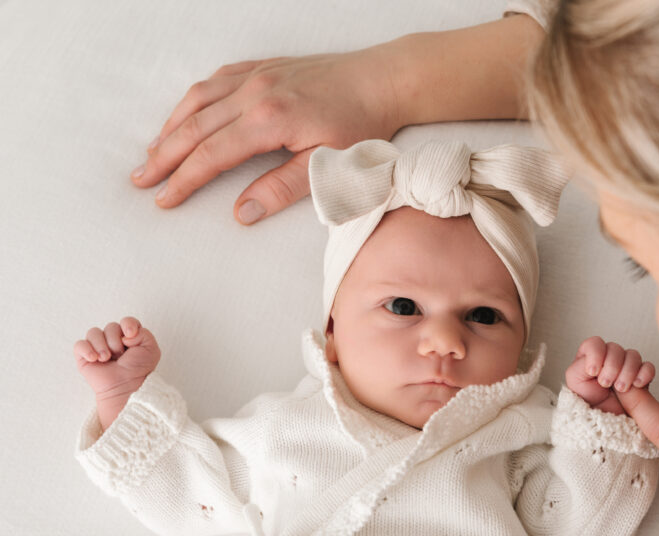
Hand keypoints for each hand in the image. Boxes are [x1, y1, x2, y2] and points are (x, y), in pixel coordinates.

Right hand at [74, 318, 160, 424]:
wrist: (126, 386)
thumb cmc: (139, 370)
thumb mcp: (151, 350)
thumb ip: (144, 334)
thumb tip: (126, 333)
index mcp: (129, 336)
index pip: (126, 321)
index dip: (128, 324)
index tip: (130, 334)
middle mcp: (113, 339)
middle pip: (111, 326)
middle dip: (116, 341)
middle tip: (121, 356)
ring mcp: (98, 347)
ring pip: (94, 332)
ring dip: (102, 346)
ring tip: (107, 359)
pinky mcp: (84, 356)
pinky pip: (79, 344)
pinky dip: (87, 350)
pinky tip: (94, 359)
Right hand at [131, 51, 402, 223]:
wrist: (384, 80)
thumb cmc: (363, 126)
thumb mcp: (329, 167)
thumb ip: (284, 189)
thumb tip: (242, 213)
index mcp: (269, 120)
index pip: (211, 155)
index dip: (183, 179)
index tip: (163, 199)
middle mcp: (255, 92)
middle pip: (195, 127)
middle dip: (164, 156)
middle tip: (141, 179)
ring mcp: (258, 75)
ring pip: (199, 99)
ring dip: (172, 126)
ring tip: (154, 151)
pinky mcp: (265, 66)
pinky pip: (216, 80)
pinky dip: (194, 99)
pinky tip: (186, 113)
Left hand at [565, 336, 654, 414]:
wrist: (604, 427)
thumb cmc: (588, 405)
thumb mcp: (575, 383)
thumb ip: (580, 365)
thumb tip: (595, 360)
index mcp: (591, 358)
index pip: (595, 343)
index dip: (596, 354)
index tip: (594, 372)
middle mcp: (609, 360)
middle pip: (615, 348)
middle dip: (611, 366)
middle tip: (606, 384)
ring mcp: (626, 368)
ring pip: (633, 355)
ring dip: (627, 371)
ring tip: (621, 389)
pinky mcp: (640, 379)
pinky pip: (648, 367)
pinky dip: (644, 374)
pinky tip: (637, 385)